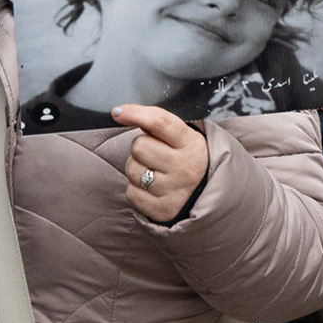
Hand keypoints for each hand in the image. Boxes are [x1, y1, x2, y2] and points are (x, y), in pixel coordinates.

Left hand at [112, 104, 208, 223]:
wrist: (205, 191)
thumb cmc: (184, 156)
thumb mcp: (180, 136)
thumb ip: (155, 123)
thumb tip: (121, 113)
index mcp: (189, 143)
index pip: (160, 123)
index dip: (136, 114)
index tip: (117, 112)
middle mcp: (184, 166)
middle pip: (140, 147)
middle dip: (139, 147)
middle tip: (150, 153)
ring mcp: (174, 190)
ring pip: (133, 171)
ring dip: (135, 169)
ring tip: (151, 170)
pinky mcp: (164, 210)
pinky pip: (132, 194)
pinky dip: (135, 190)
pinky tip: (149, 188)